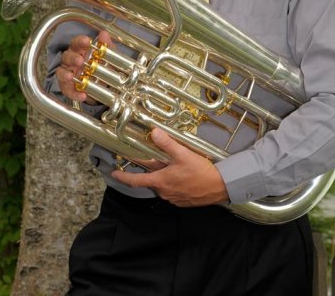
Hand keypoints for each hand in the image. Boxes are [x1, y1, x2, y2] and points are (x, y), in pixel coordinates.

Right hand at [56, 30, 111, 104]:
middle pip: (66, 57)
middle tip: (80, 60)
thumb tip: (104, 34)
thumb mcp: (107, 55)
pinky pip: (67, 90)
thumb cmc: (101, 64)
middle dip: (72, 58)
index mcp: (79, 50)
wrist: (103, 84)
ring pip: (61, 72)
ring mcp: (67, 74)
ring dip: (65, 74)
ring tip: (71, 77)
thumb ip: (106, 45)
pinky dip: (74, 93)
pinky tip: (82, 95)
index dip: (80, 41)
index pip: (76, 43)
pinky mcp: (67, 87)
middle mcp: (70, 61)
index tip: (87, 41)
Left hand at [111, 127, 228, 206]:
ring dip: (162, 175)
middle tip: (150, 158)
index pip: (136, 181)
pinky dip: (173, 181)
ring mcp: (174, 197)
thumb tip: (154, 133)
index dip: (123, 177)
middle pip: (151, 180)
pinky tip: (182, 173)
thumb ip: (167, 144)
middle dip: (149, 170)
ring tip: (171, 164)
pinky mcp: (183, 200)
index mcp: (161, 181)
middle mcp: (164, 192)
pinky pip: (173, 189)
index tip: (114, 174)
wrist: (220, 187)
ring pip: (162, 184)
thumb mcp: (183, 154)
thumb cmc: (201, 172)